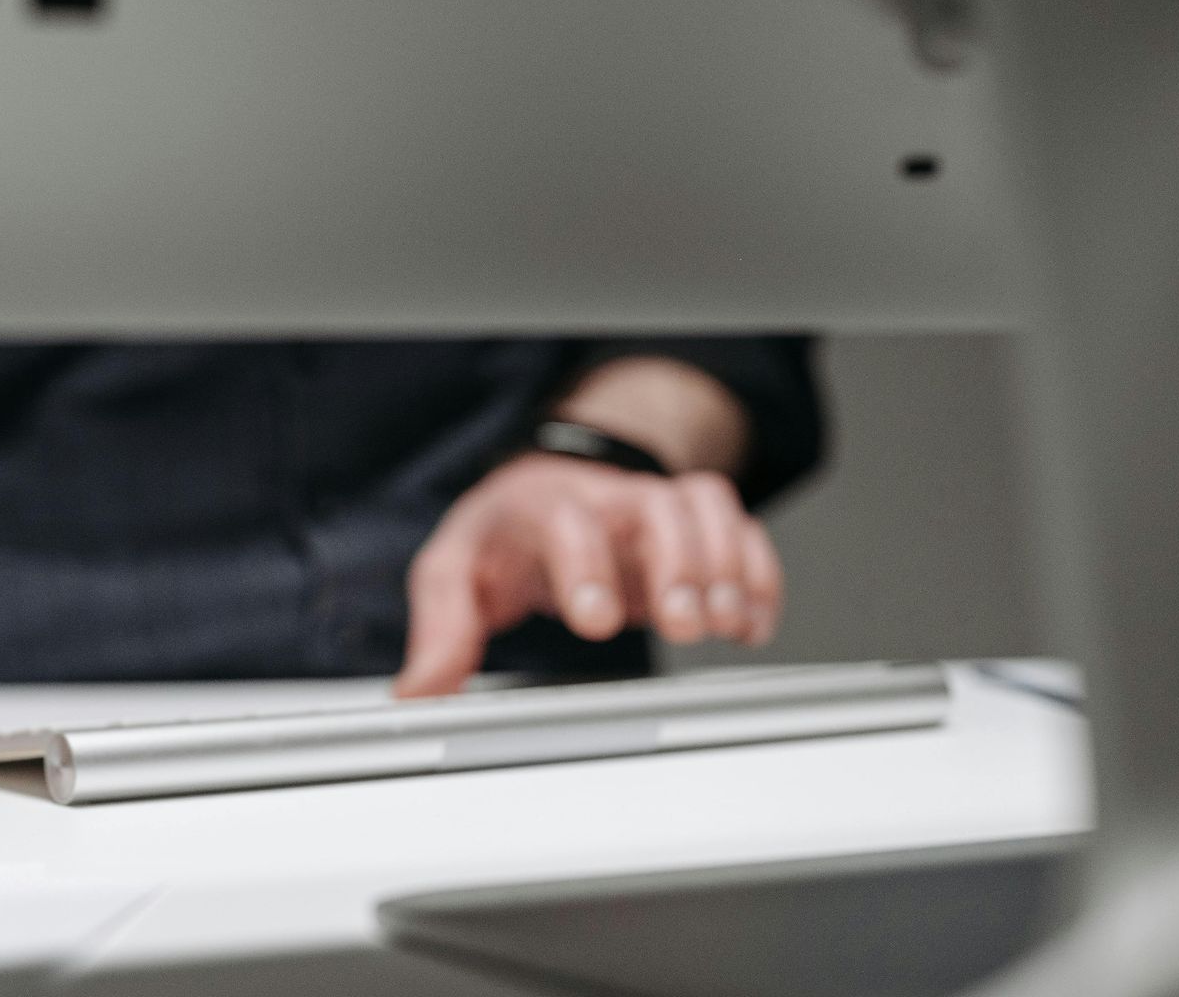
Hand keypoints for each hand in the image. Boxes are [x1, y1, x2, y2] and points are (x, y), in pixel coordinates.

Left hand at [394, 453, 781, 696]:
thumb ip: (442, 630)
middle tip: (682, 624)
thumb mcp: (454, 573)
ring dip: (726, 565)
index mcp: (539, 506)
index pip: (565, 521)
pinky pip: (740, 529)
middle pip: (654, 507)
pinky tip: (754, 623)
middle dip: (677, 566)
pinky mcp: (693, 524)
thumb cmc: (502, 533)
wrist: (542, 486)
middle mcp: (605, 498)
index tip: (595, 620)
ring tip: (727, 624)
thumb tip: (420, 692)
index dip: (586, 567)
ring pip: (705, 507)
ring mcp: (653, 505)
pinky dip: (758, 573)